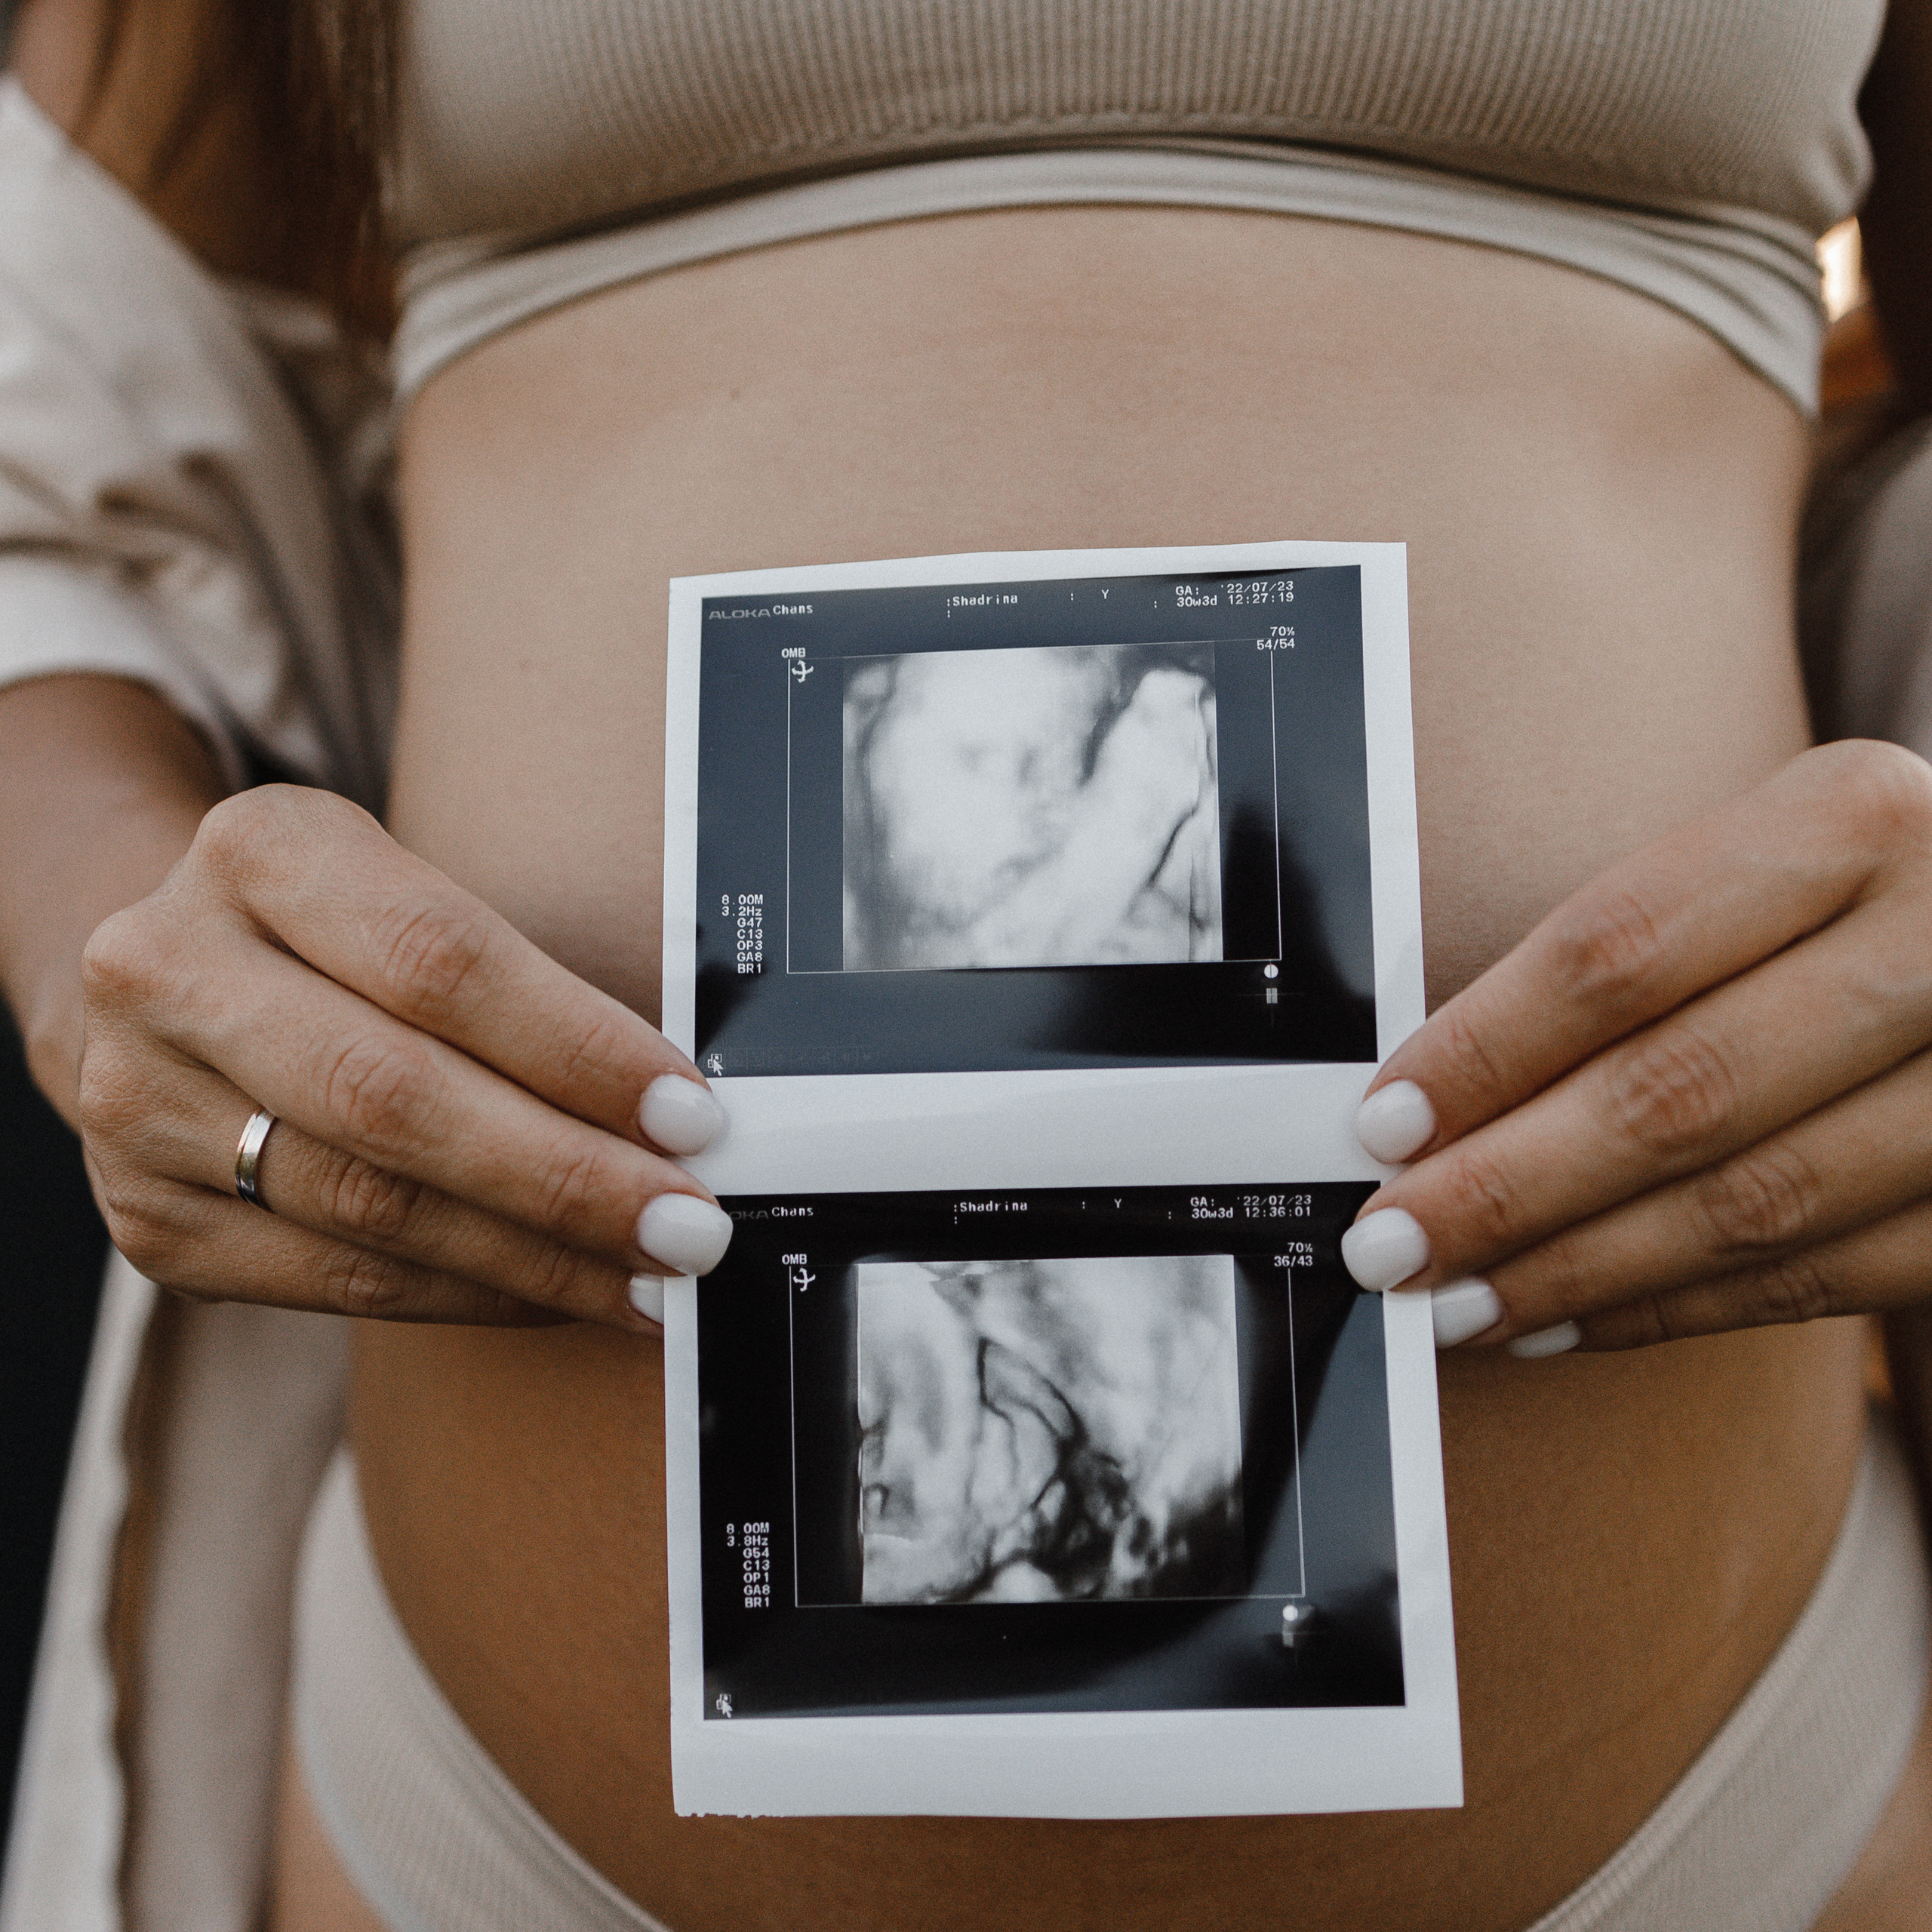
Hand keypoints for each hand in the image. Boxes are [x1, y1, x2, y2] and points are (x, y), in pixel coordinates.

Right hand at [78, 785, 730, 1328]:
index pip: (440, 959)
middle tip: (687, 1227)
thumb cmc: (339, 938)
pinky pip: (340, 1280)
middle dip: (566, 1177)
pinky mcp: (146, 1217)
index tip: (689, 1114)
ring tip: (649, 1278)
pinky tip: (560, 1292)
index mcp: (261, 850)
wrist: (170, 982)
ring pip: (372, 1206)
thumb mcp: (405, 894)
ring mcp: (139, 1100)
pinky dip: (473, 1293)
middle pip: (396, 1096)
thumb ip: (520, 983)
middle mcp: (170, 968)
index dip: (577, 1048)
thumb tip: (678, 1107)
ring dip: (536, 1255)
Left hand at [1339, 740, 1931, 1353]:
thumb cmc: (1857, 908)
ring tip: (1458, 1302)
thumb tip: (1432, 1101)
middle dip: (1506, 1187)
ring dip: (1578, 1270)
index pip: (1624, 950)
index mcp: (1855, 820)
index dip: (1486, 1051)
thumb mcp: (1769, 868)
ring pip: (1755, 1203)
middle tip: (1390, 1244)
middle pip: (1679, 1090)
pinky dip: (1679, 1308)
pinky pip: (1827, 1278)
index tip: (1383, 1126)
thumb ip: (1629, 962)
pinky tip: (1571, 1319)